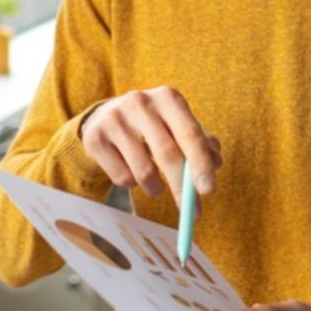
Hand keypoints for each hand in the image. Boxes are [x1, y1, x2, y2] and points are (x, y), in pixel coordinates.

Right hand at [80, 86, 221, 202]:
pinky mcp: (94, 137)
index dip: (201, 163)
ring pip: (143, 171)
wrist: (108, 116)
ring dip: (155, 188)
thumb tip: (216, 163)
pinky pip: (122, 177)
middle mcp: (140, 102)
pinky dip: (132, 184)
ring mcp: (114, 119)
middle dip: (182, 188)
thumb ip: (201, 144)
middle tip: (193, 212)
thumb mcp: (178, 128)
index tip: (208, 190)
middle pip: (167, 153)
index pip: (190, 134)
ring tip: (156, 186)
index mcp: (168, 98)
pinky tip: (131, 171)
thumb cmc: (155, 126)